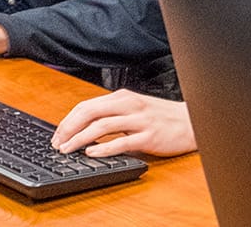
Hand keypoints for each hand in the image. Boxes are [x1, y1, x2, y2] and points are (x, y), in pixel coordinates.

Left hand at [51, 90, 195, 157]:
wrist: (193, 122)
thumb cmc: (164, 117)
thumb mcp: (136, 109)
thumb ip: (114, 114)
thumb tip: (85, 126)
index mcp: (124, 97)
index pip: (87, 105)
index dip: (68, 120)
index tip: (58, 134)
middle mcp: (130, 105)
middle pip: (90, 112)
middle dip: (68, 128)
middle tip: (57, 143)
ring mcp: (140, 120)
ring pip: (102, 126)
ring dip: (80, 138)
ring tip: (68, 149)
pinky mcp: (149, 136)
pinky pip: (122, 141)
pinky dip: (104, 147)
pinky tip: (92, 153)